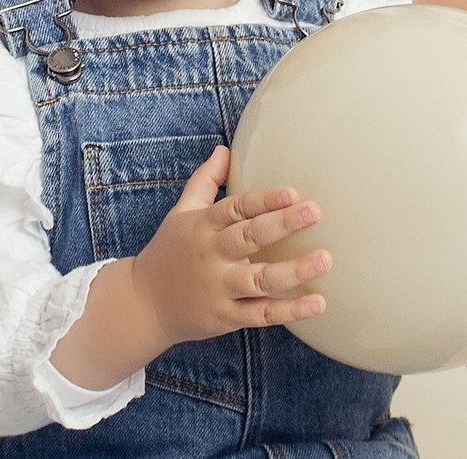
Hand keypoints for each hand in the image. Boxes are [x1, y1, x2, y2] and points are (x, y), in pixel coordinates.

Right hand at [126, 146, 332, 354]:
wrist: (141, 305)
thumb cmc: (170, 251)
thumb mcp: (181, 213)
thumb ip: (205, 181)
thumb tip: (224, 149)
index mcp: (203, 227)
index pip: (235, 208)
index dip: (263, 200)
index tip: (292, 192)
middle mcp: (211, 256)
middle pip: (249, 238)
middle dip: (282, 224)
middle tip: (315, 211)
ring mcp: (219, 289)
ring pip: (260, 280)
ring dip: (294, 271)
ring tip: (325, 260)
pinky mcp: (225, 317)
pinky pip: (261, 315)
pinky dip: (289, 311)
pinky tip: (318, 303)